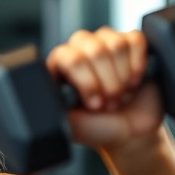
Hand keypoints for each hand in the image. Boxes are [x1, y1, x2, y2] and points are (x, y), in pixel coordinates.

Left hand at [46, 26, 164, 151]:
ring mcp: (105, 44)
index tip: (95, 105)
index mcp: (59, 67)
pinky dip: (138, 64)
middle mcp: (80, 50)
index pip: (69, 59)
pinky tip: (134, 81)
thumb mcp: (70, 125)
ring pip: (116, 45)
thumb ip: (52, 110)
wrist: (129, 134)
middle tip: (109, 104)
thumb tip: (36, 102)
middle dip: (108, 83)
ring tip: (120, 95)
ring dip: (123, 77)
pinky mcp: (131, 44)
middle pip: (94, 50)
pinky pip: (135, 41)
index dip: (87, 82)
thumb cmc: (97, 128)